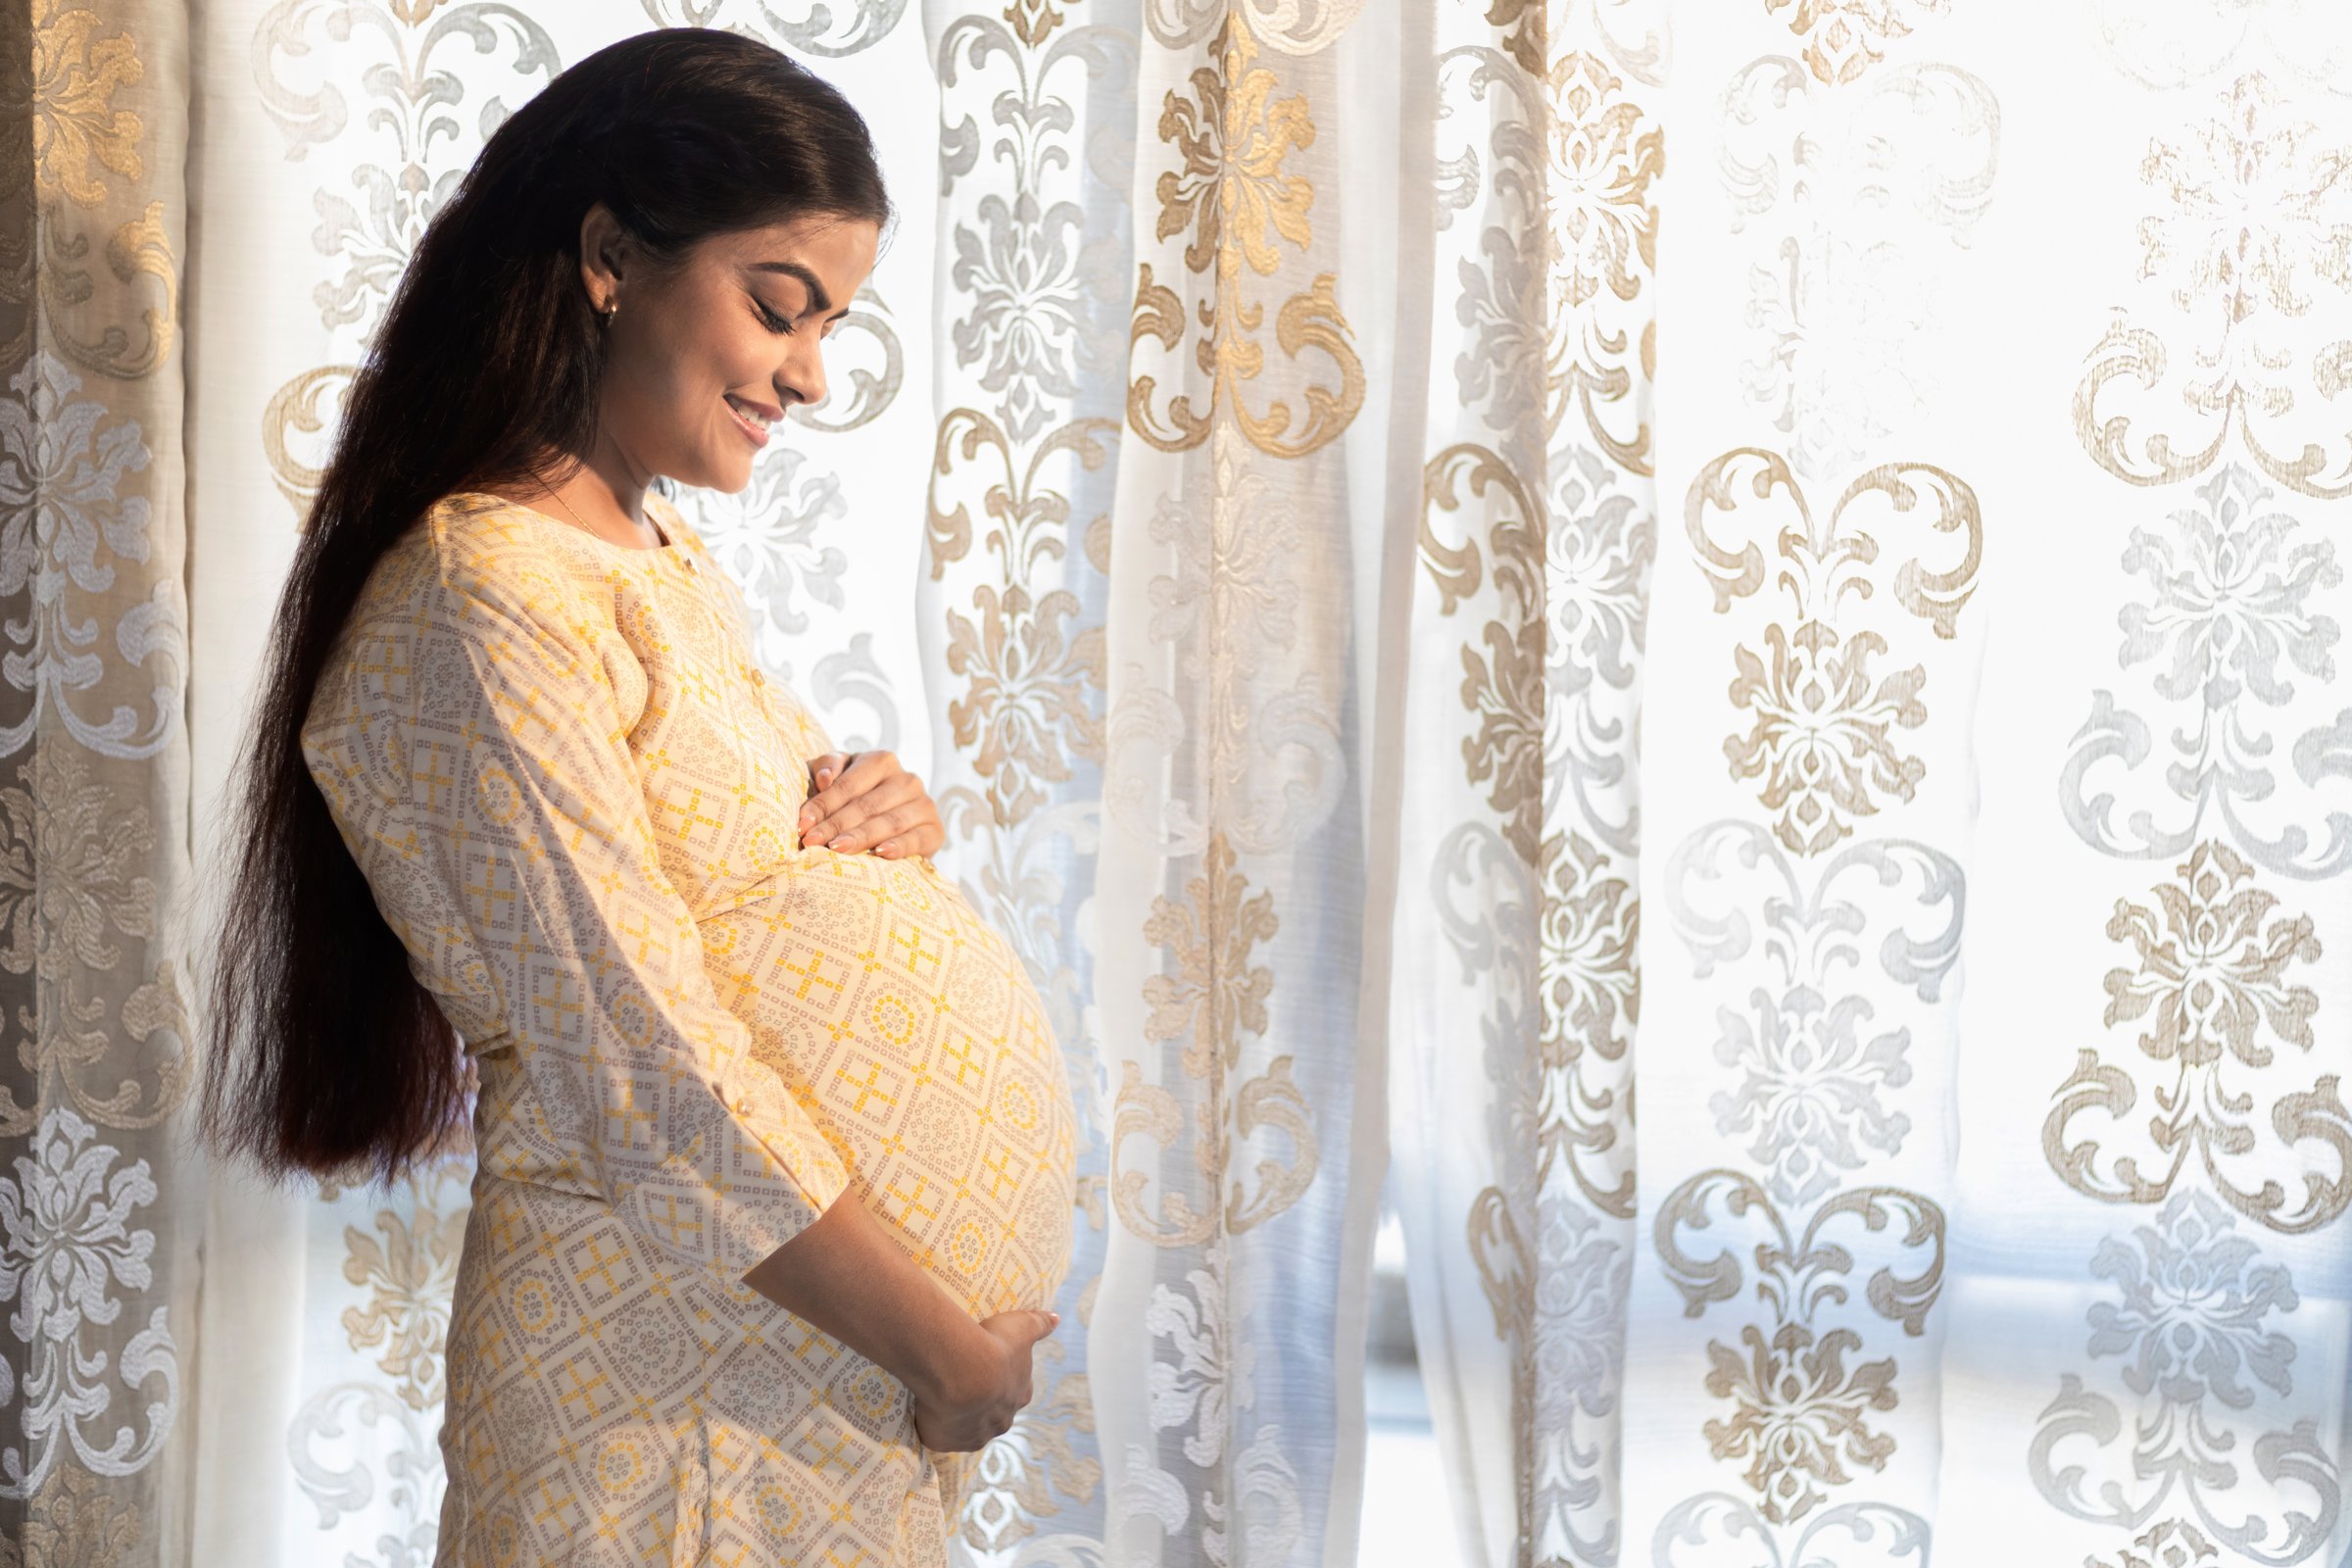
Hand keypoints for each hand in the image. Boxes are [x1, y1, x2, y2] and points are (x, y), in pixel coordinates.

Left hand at [797, 750, 944, 859]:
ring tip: (836, 849)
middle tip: (812, 842)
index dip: (823, 805)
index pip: (848, 784)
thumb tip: (824, 778)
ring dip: (861, 837)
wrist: (897, 827)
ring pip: (889, 821)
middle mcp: (907, 779)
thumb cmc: (858, 799)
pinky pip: (917, 839)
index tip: (802, 825)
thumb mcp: (840, 776)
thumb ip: (829, 767)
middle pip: (866, 805)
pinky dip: (899, 846)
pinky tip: (881, 854)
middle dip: (836, 825)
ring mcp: (924, 804)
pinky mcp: (935, 830)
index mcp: (881, 761)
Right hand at [907, 1307, 1060, 1452]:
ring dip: (959, 1418)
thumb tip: (1057, 1319)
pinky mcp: (946, 1442)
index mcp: (1019, 1396)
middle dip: (983, 1404)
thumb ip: (1040, 1324)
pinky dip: (934, 1426)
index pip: (1017, 1391)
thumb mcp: (1022, 1327)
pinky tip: (926, 1410)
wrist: (961, 1371)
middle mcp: (1001, 1422)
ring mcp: (974, 1436)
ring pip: (967, 1428)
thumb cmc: (994, 1346)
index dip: (1004, 1381)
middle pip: (993, 1415)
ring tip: (941, 1397)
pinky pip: (940, 1436)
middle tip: (963, 1383)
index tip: (990, 1369)